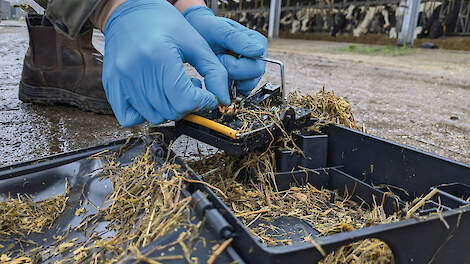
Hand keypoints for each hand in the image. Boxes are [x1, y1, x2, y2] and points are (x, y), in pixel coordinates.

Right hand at [102, 0, 229, 126]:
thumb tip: (223, 100)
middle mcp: (136, 70)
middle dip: (188, 105)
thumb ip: (214, 71)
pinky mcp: (111, 85)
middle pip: (171, 111)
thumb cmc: (163, 23)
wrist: (130, 11)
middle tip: (192, 89)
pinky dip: (145, 115)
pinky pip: (129, 118)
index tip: (208, 96)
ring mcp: (120, 80)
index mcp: (159, 56)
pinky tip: (155, 98)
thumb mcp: (195, 42)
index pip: (184, 100)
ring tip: (174, 89)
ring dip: (170, 109)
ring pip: (154, 117)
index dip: (202, 102)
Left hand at [183, 6, 267, 95]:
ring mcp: (250, 72)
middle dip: (230, 75)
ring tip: (217, 67)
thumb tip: (258, 51)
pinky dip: (226, 89)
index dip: (234, 67)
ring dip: (227, 82)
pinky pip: (238, 94)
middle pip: (251, 81)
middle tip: (217, 62)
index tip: (219, 56)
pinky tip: (217, 77)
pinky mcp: (241, 81)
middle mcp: (258, 58)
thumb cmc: (206, 29)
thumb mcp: (219, 31)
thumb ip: (239, 40)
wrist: (194, 33)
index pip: (254, 68)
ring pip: (245, 89)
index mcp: (258, 44)